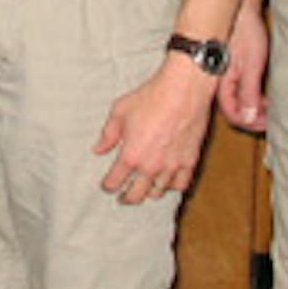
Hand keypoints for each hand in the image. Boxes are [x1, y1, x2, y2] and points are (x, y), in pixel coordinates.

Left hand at [95, 56, 216, 203]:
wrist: (183, 90)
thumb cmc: (150, 98)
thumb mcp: (120, 111)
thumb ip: (108, 134)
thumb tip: (98, 150)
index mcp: (130, 155)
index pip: (114, 182)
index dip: (108, 186)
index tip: (107, 186)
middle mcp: (150, 166)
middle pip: (136, 195)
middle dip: (126, 198)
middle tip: (122, 197)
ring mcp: (171, 166)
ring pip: (158, 192)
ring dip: (149, 193)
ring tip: (144, 189)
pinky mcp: (189, 161)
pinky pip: (180, 184)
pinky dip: (172, 186)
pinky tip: (167, 182)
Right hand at [219, 0, 270, 133]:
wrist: (238, 7)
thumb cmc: (243, 33)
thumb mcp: (250, 66)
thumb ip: (249, 93)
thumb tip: (249, 118)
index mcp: (221, 85)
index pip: (233, 115)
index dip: (252, 123)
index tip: (269, 124)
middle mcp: (219, 83)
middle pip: (234, 109)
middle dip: (253, 118)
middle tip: (271, 118)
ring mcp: (223, 75)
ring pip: (236, 100)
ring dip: (253, 107)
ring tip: (269, 107)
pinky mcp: (230, 67)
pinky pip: (238, 89)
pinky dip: (251, 95)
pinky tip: (262, 92)